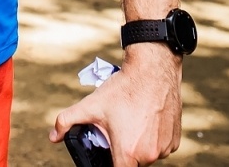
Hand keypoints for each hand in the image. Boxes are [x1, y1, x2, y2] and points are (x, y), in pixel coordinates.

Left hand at [50, 45, 181, 165]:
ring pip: (148, 156)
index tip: (107, 153)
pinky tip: (147, 122)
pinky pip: (161, 147)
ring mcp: (165, 149)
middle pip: (132, 163)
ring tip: (132, 123)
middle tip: (118, 132)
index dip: (110, 164)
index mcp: (128, 153)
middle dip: (123, 151)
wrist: (153, 71)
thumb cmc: (122, 89)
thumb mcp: (91, 105)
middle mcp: (149, 155)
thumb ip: (66, 121)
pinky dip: (154, 140)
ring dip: (140, 146)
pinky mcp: (175, 141)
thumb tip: (53, 136)